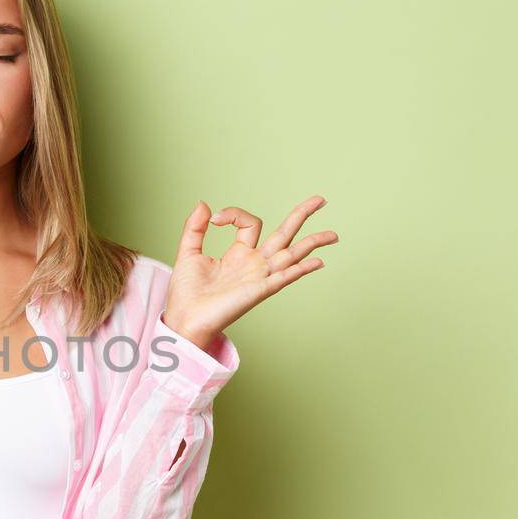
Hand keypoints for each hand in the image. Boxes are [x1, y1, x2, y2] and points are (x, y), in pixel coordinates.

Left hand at [162, 195, 338, 346]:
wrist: (184, 319)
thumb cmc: (186, 293)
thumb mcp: (188, 252)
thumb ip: (195, 228)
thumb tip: (204, 204)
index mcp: (238, 254)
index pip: (250, 223)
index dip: (235, 214)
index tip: (215, 218)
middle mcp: (253, 264)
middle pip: (284, 234)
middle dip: (302, 216)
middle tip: (320, 199)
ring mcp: (259, 276)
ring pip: (292, 254)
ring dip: (313, 243)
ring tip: (333, 234)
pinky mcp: (259, 290)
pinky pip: (284, 277)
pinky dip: (301, 269)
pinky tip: (318, 262)